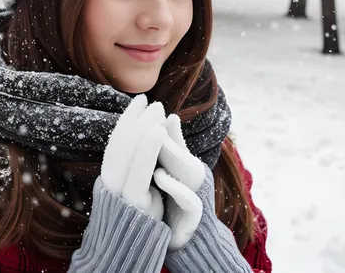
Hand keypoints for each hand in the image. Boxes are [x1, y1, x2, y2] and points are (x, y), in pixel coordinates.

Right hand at [101, 94, 166, 219]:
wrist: (127, 254)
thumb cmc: (136, 218)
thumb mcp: (136, 188)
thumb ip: (137, 165)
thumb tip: (143, 138)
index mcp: (110, 176)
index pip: (117, 141)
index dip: (128, 119)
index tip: (139, 102)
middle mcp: (111, 181)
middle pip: (121, 142)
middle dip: (137, 119)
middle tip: (151, 101)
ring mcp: (120, 192)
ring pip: (127, 152)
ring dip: (143, 127)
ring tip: (157, 110)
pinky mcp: (134, 203)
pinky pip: (139, 172)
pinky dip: (147, 150)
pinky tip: (158, 132)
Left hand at [153, 114, 205, 250]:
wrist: (186, 238)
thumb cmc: (177, 198)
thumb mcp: (173, 170)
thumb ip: (173, 145)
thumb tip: (171, 116)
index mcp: (184, 163)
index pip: (172, 140)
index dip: (160, 123)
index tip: (149, 105)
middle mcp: (193, 176)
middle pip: (180, 151)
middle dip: (166, 133)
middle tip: (153, 116)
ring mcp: (196, 195)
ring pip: (188, 171)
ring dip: (173, 154)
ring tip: (157, 138)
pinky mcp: (195, 217)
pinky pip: (190, 201)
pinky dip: (176, 187)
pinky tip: (160, 176)